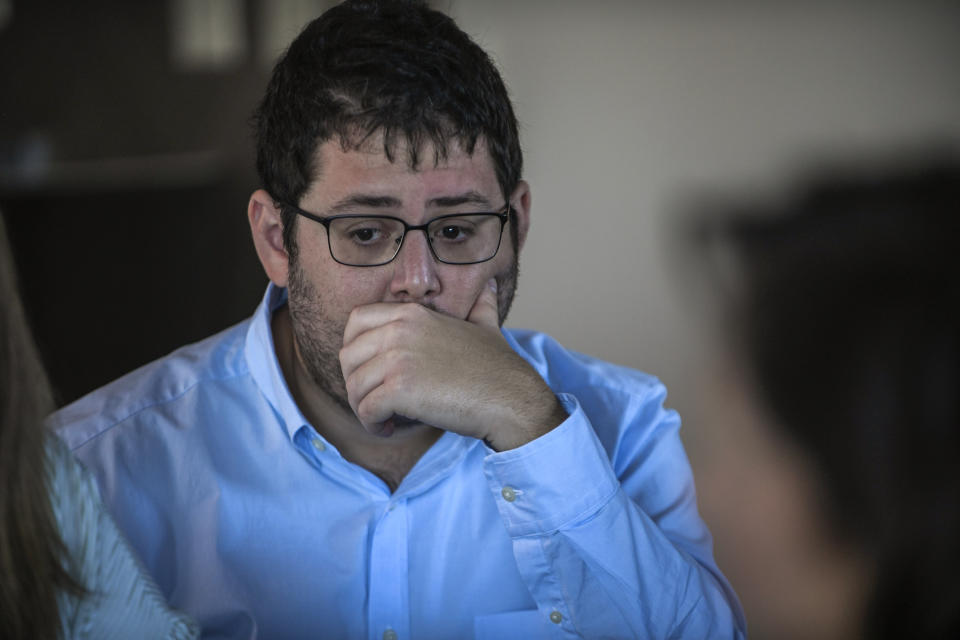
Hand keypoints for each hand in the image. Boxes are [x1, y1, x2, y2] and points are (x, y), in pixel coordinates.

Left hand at [339, 279, 566, 448]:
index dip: (354, 349)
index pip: (355, 321)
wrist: (510, 397)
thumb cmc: (498, 368)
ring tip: (383, 418)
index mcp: (411, 314)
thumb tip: (489, 286)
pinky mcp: (400, 389)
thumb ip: (480, 306)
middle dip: (356, 383)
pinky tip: (388, 428)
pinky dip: (372, 424)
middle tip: (374, 400)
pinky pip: (366, 410)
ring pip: (354, 386)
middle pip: (348, 356)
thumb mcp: (486, 326)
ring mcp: (398, 359)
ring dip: (363, 408)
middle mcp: (400, 331)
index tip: (369, 371)